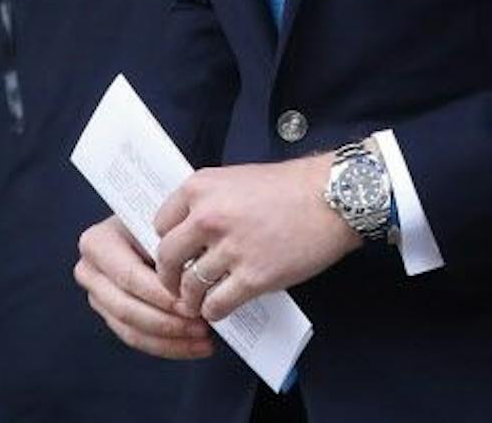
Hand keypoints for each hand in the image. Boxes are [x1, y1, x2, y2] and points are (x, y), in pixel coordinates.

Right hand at [75, 215, 213, 361]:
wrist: (153, 225)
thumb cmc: (163, 220)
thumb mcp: (164, 223)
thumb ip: (171, 248)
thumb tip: (196, 280)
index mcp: (97, 243)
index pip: (129, 277)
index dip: (161, 295)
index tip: (191, 304)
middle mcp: (90, 271)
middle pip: (127, 309)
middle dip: (167, 322)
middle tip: (201, 325)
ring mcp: (98, 297)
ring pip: (132, 330)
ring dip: (171, 339)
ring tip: (203, 338)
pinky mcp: (111, 316)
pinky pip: (137, 339)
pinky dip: (168, 346)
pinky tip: (195, 345)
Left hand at [153, 156, 361, 323]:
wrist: (330, 197)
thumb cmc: (289, 187)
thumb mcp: (236, 179)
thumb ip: (209, 201)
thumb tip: (189, 231)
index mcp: (200, 188)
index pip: (160, 223)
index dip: (167, 242)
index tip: (175, 254)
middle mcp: (208, 217)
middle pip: (167, 258)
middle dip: (169, 277)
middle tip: (177, 285)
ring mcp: (230, 248)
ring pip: (190, 286)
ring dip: (192, 299)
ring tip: (199, 301)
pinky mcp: (253, 277)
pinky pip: (217, 305)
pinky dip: (214, 312)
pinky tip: (220, 308)